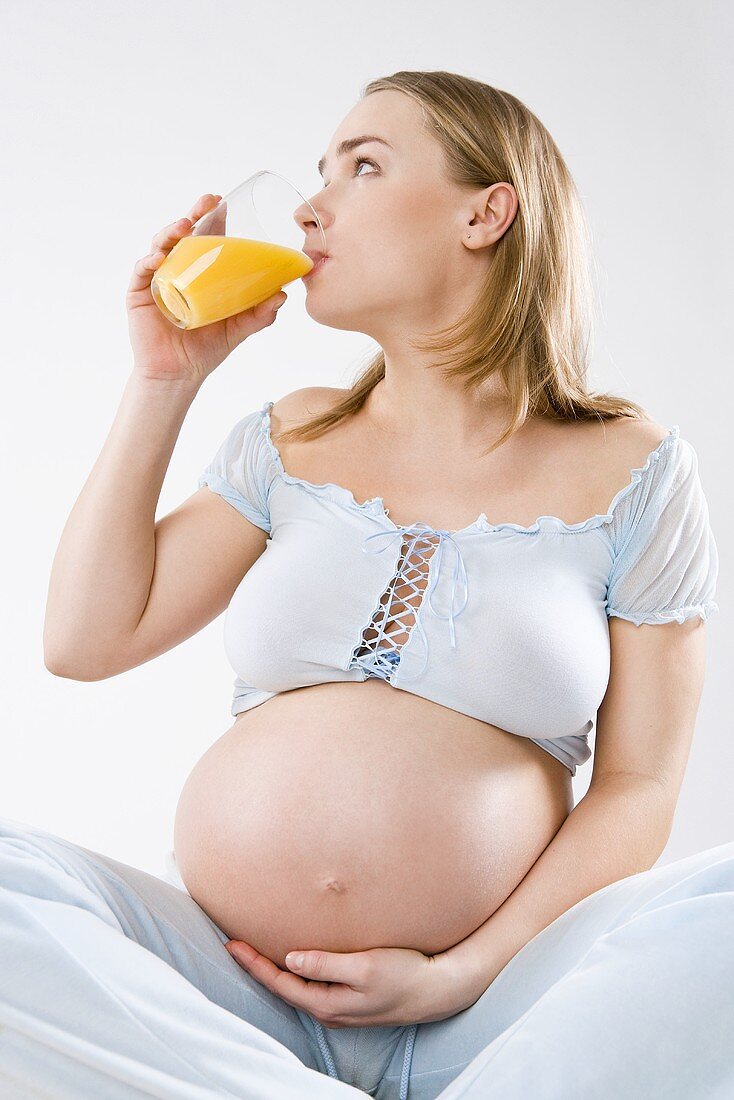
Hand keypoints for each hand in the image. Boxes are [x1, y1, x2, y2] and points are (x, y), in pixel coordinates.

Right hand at [127, 193, 287, 384]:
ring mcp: (157, 279)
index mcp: (199, 273)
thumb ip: (260, 314)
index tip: (223, 202)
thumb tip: (283, 294)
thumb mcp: (238, 329)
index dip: (212, 218)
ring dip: (171, 231)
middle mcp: (177, 270)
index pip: (206, 239)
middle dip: (193, 214)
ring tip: (185, 226)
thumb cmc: (206, 349)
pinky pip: (142, 270)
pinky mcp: (139, 293)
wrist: (178, 375)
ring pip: (161, 245)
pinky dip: (149, 260)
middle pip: (183, 235)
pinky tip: (160, 258)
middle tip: (206, 203)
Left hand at [224, 939, 489, 1027]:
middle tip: (234, 944)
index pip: (279, 983)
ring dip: (275, 970)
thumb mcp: (365, 965)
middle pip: (283, 988)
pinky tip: (294, 959)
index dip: (254, 964)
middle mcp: (329, 1010)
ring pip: (297, 988)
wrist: (438, 990)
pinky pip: (313, 987)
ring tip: (256, 949)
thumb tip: (290, 960)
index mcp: (327, 1003)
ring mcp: (340, 1008)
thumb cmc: (404, 974)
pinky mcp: (351, 1000)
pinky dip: (296, 973)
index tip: (232, 944)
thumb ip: (326, 964)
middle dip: (258, 967)